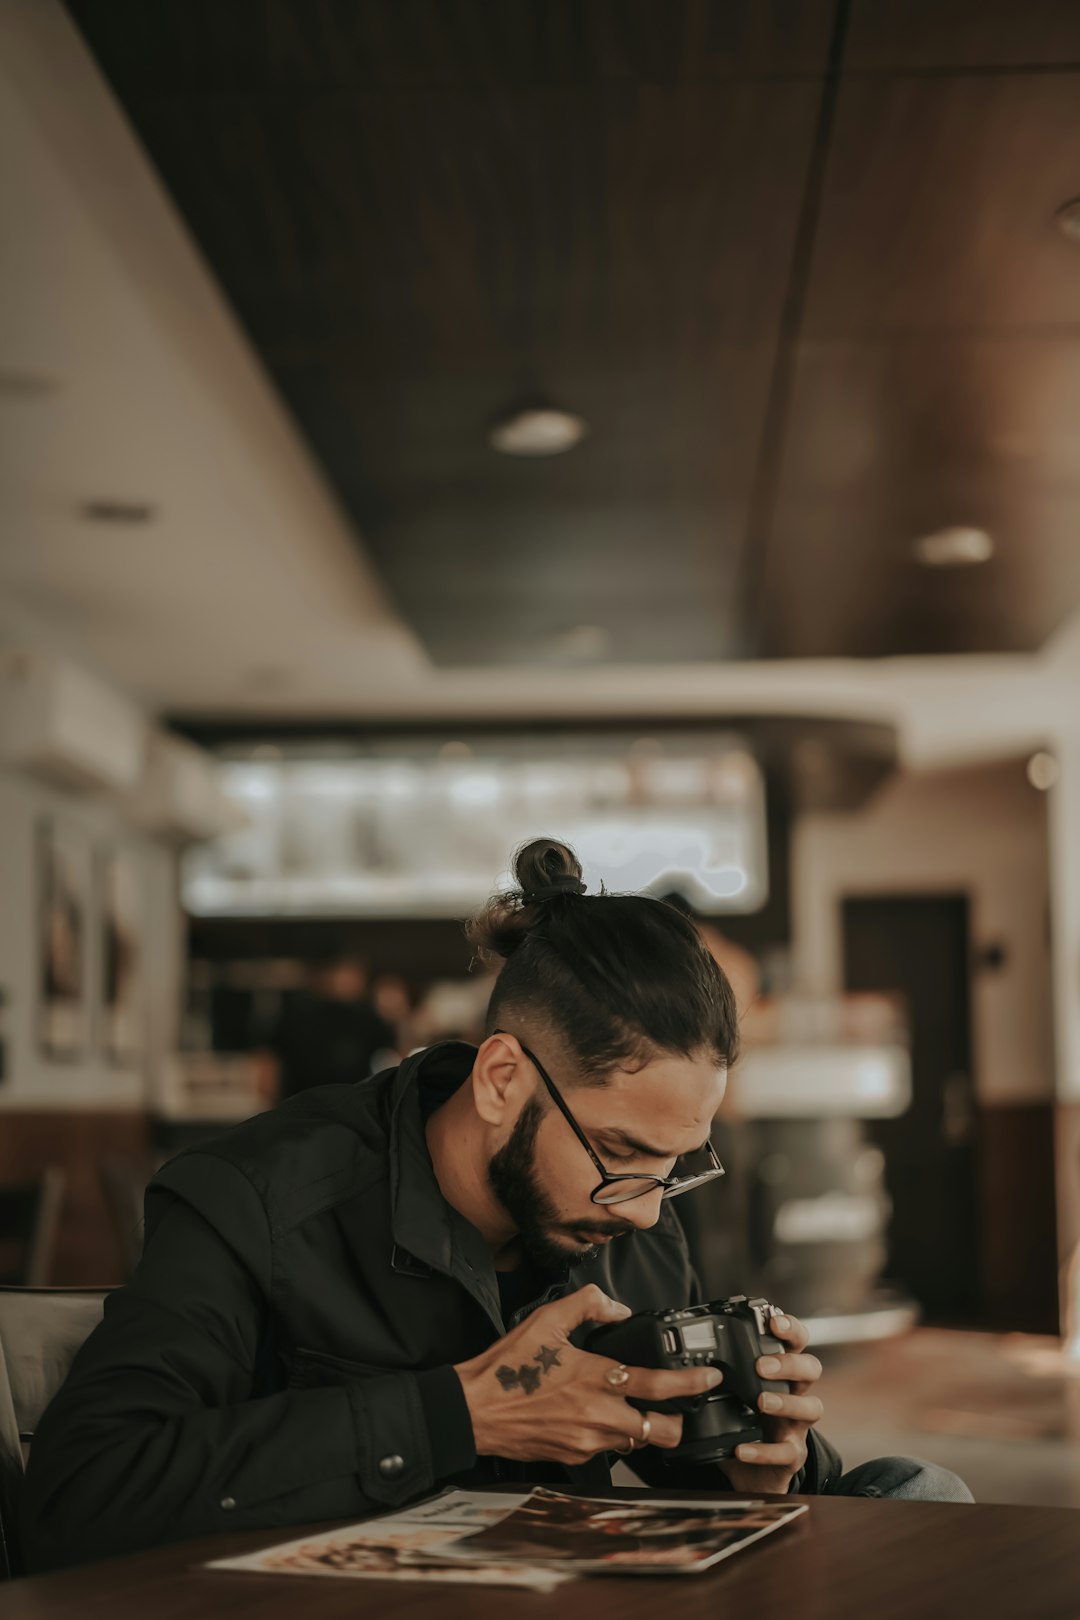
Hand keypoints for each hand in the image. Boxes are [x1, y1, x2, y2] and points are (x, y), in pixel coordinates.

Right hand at [454, 1284, 723, 1466]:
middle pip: (662, 1431)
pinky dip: (614, 1434)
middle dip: (680, 1422)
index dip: (692, 1382)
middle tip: (682, 1407)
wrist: (474, 1411)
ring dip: (646, 1428)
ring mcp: (588, 1442)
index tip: (710, 1376)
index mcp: (596, 1378)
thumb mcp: (546, 1320)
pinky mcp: (575, 1458)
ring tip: (641, 1409)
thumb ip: (588, 1305)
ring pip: (638, 1442)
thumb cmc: (507, 1367)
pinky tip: (601, 1417)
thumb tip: (617, 1307)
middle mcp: (598, 1415)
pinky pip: (609, 1450)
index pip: (659, 1386)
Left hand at [716, 1313, 823, 1495]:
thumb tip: (684, 1360)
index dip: (791, 1329)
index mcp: (781, 1374)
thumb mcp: (732, 1395)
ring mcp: (797, 1426)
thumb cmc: (744, 1424)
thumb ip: (717, 1376)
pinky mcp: (792, 1456)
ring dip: (786, 1402)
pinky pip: (787, 1452)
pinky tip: (743, 1448)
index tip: (773, 1322)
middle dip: (789, 1363)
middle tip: (761, 1365)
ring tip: (761, 1401)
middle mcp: (795, 1395)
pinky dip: (764, 1451)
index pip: (796, 1343)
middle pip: (812, 1368)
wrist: (752, 1472)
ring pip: (812, 1408)